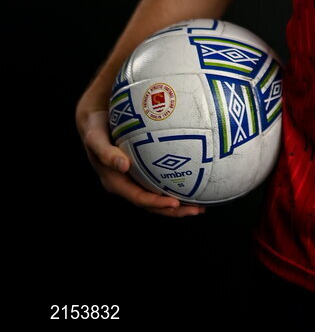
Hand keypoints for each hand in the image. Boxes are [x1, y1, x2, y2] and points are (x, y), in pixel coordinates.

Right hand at [77, 105, 205, 217]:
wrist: (95, 121)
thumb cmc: (96, 128)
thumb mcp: (96, 139)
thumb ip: (106, 153)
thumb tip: (124, 165)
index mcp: (115, 182)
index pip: (139, 198)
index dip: (157, 203)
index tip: (175, 203)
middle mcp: (126, 184)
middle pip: (152, 204)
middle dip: (174, 210)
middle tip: (197, 209)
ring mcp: (135, 179)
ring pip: (158, 196)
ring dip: (178, 204)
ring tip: (201, 205)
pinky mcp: (142, 171)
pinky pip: (160, 182)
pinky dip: (175, 186)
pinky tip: (194, 183)